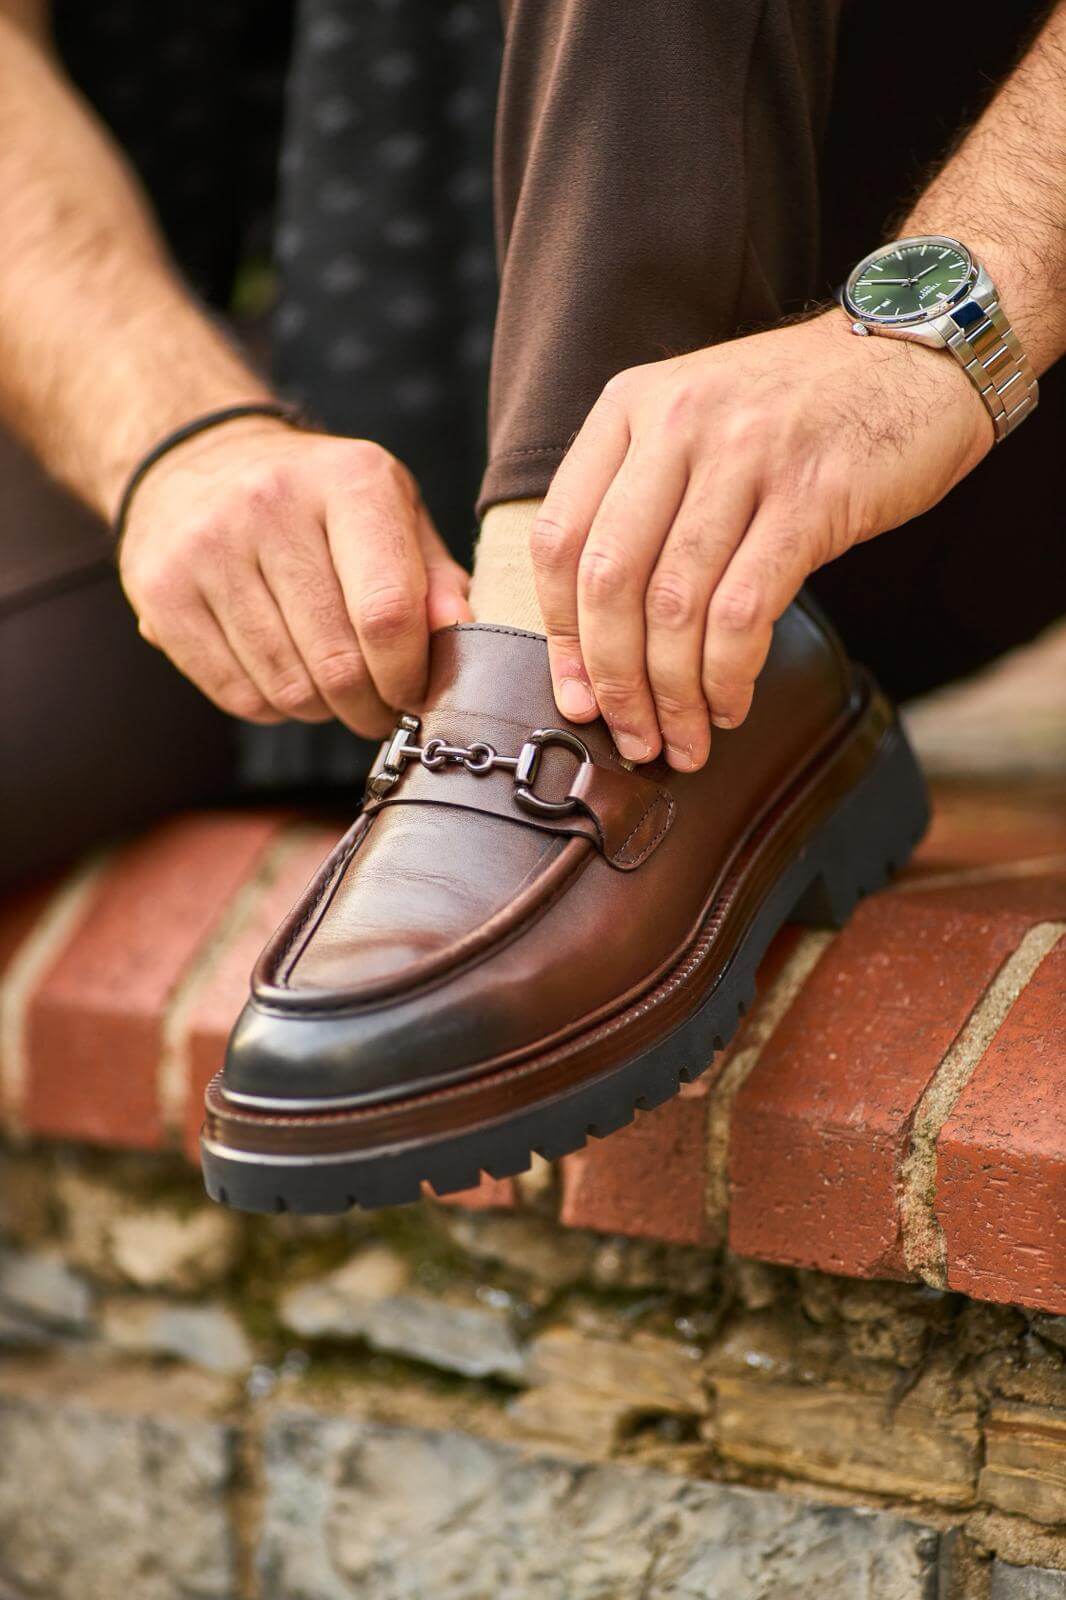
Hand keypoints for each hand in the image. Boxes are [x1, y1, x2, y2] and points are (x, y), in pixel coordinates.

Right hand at [119, 420, 470, 734]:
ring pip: (288, 687)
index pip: (387, 613)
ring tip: (332, 688)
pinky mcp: (160, 591)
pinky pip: (235, 694)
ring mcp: (206, 547)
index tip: (417, 692)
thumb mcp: (391, 511)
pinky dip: (272, 707)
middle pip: (338, 663)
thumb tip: (462, 637)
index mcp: (348, 480)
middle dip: (370, 706)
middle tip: (379, 708)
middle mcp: (269, 503)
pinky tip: (284, 677)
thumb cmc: (318, 500)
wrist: (197, 461)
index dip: (409, 675)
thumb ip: (435, 577)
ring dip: (323, 710)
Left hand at [531, 312, 990, 769]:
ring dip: (672, 695)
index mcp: (630, 406)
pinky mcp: (809, 495)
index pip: (559, 537)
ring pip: (675, 606)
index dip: (561, 635)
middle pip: (609, 580)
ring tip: (683, 739)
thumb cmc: (798, 408)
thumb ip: (638, 498)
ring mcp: (743, 455)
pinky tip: (730, 702)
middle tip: (631, 736)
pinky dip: (728, 674)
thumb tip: (595, 638)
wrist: (915, 358)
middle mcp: (676, 423)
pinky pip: (743, 610)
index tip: (578, 696)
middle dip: (614, 681)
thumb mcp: (695, 419)